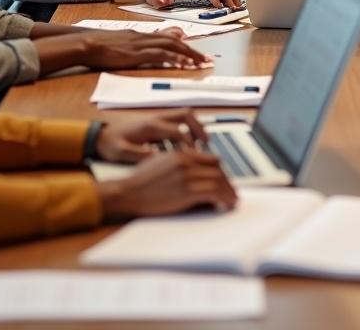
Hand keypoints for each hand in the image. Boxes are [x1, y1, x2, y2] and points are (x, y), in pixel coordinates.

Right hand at [80, 30, 212, 71]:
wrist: (88, 43)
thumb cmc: (100, 46)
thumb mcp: (122, 43)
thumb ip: (136, 46)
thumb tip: (147, 51)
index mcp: (142, 35)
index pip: (169, 38)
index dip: (185, 46)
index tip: (197, 54)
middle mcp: (146, 37)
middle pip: (176, 41)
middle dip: (193, 51)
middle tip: (207, 60)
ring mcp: (143, 44)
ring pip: (172, 46)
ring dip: (189, 54)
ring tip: (201, 63)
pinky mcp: (138, 53)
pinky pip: (161, 54)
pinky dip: (175, 58)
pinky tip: (184, 64)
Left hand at [96, 109, 209, 162]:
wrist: (99, 135)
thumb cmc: (110, 144)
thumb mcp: (121, 153)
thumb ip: (139, 155)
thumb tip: (159, 159)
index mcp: (150, 126)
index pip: (178, 131)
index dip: (189, 143)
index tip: (193, 156)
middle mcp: (156, 118)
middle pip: (186, 114)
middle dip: (199, 127)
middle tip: (206, 142)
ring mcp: (156, 118)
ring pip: (183, 115)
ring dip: (194, 126)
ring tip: (201, 143)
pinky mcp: (155, 122)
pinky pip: (177, 121)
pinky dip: (186, 129)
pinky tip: (185, 145)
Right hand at [97, 151, 236, 219]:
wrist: (127, 192)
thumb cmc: (140, 181)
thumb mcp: (161, 162)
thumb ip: (180, 162)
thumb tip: (195, 171)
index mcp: (182, 154)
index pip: (212, 160)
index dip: (222, 172)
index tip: (225, 181)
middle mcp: (187, 161)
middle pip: (218, 170)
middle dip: (228, 182)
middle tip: (232, 193)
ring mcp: (187, 176)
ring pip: (218, 181)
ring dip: (228, 192)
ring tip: (232, 200)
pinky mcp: (186, 191)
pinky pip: (212, 193)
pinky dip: (222, 198)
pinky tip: (224, 205)